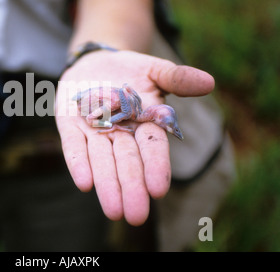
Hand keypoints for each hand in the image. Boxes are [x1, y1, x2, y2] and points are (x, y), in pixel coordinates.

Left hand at [55, 50, 213, 225]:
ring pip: (102, 161)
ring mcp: (94, 132)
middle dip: (131, 187)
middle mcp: (120, 134)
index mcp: (144, 124)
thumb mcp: (155, 70)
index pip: (152, 148)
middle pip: (127, 163)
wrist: (95, 63)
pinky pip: (74, 148)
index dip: (156, 167)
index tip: (158, 189)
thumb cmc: (130, 71)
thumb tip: (209, 82)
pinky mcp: (70, 127)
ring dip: (107, 185)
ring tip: (113, 211)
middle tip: (136, 215)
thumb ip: (177, 78)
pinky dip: (79, 164)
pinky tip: (84, 184)